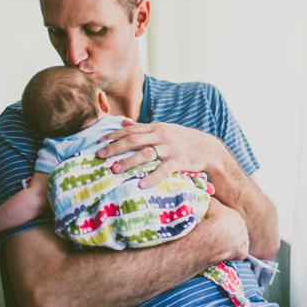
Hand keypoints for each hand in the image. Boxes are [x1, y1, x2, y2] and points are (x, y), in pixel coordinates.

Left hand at [97, 121, 228, 187]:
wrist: (208, 148)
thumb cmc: (182, 139)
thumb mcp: (164, 129)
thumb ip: (143, 128)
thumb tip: (123, 122)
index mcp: (156, 127)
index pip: (131, 130)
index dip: (114, 136)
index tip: (99, 142)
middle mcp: (162, 135)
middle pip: (134, 140)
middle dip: (115, 148)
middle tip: (99, 156)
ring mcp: (170, 148)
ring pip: (145, 154)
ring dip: (128, 162)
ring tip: (114, 170)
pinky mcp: (179, 161)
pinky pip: (163, 170)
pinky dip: (152, 177)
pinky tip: (141, 185)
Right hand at [204, 198, 248, 261]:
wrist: (215, 234)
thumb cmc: (212, 218)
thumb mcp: (210, 204)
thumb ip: (211, 200)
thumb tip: (208, 196)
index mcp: (236, 216)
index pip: (230, 222)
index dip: (223, 226)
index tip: (216, 230)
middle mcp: (243, 228)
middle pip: (235, 233)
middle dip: (227, 236)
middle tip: (216, 240)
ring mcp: (244, 240)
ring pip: (237, 244)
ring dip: (230, 247)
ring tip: (218, 248)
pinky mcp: (243, 252)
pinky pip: (238, 255)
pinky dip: (231, 256)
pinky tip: (222, 256)